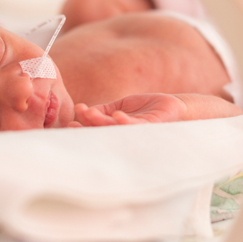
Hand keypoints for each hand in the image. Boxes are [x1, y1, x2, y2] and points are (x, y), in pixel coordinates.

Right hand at [69, 93, 185, 126]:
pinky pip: (135, 127)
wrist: (174, 108)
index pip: (95, 130)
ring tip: (89, 115)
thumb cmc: (147, 109)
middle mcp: (124, 135)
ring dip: (101, 123)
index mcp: (115, 130)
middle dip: (87, 130)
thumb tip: (83, 111)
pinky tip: (117, 116)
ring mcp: (136, 133)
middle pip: (101, 134)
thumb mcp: (121, 106)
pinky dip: (125, 122)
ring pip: (114, 130)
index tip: (68, 125)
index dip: (82, 128)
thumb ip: (104, 109)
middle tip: (73, 126)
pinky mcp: (149, 128)